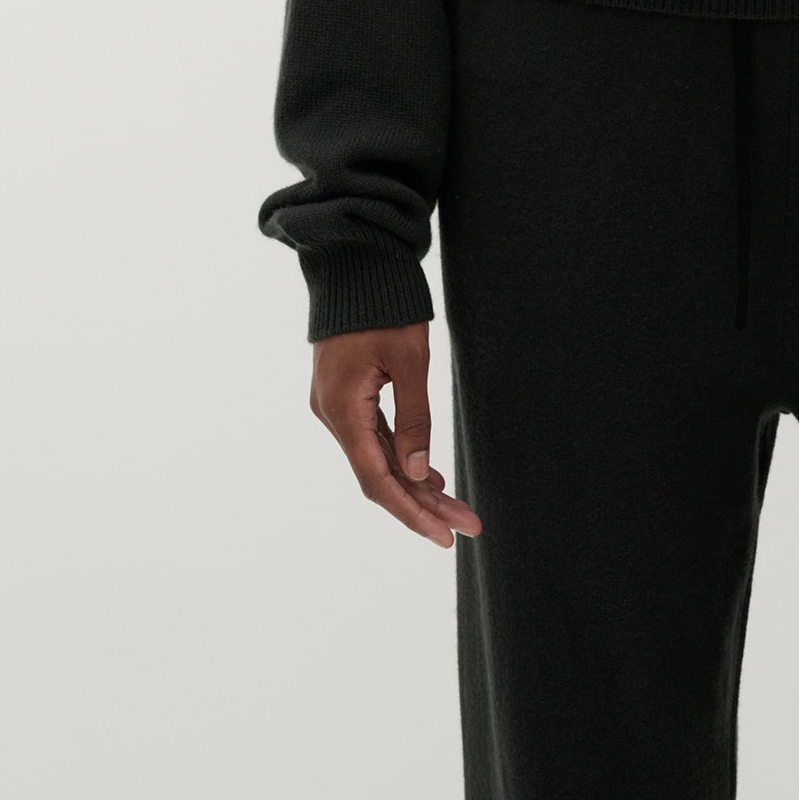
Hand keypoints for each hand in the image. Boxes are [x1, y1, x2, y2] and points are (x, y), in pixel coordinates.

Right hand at [309, 322, 483, 545]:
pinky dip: (401, 456)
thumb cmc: (386, 305)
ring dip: (414, 482)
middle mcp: (332, 414)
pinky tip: (427, 473)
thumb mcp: (409, 359)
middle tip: (466, 526)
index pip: (377, 479)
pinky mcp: (345, 395)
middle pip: (379, 475)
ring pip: (377, 458)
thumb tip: (418, 474)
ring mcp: (336, 405)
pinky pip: (374, 438)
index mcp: (342, 409)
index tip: (444, 536)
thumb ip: (414, 418)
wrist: (355, 262)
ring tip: (454, 506)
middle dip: (423, 503)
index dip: (411, 512)